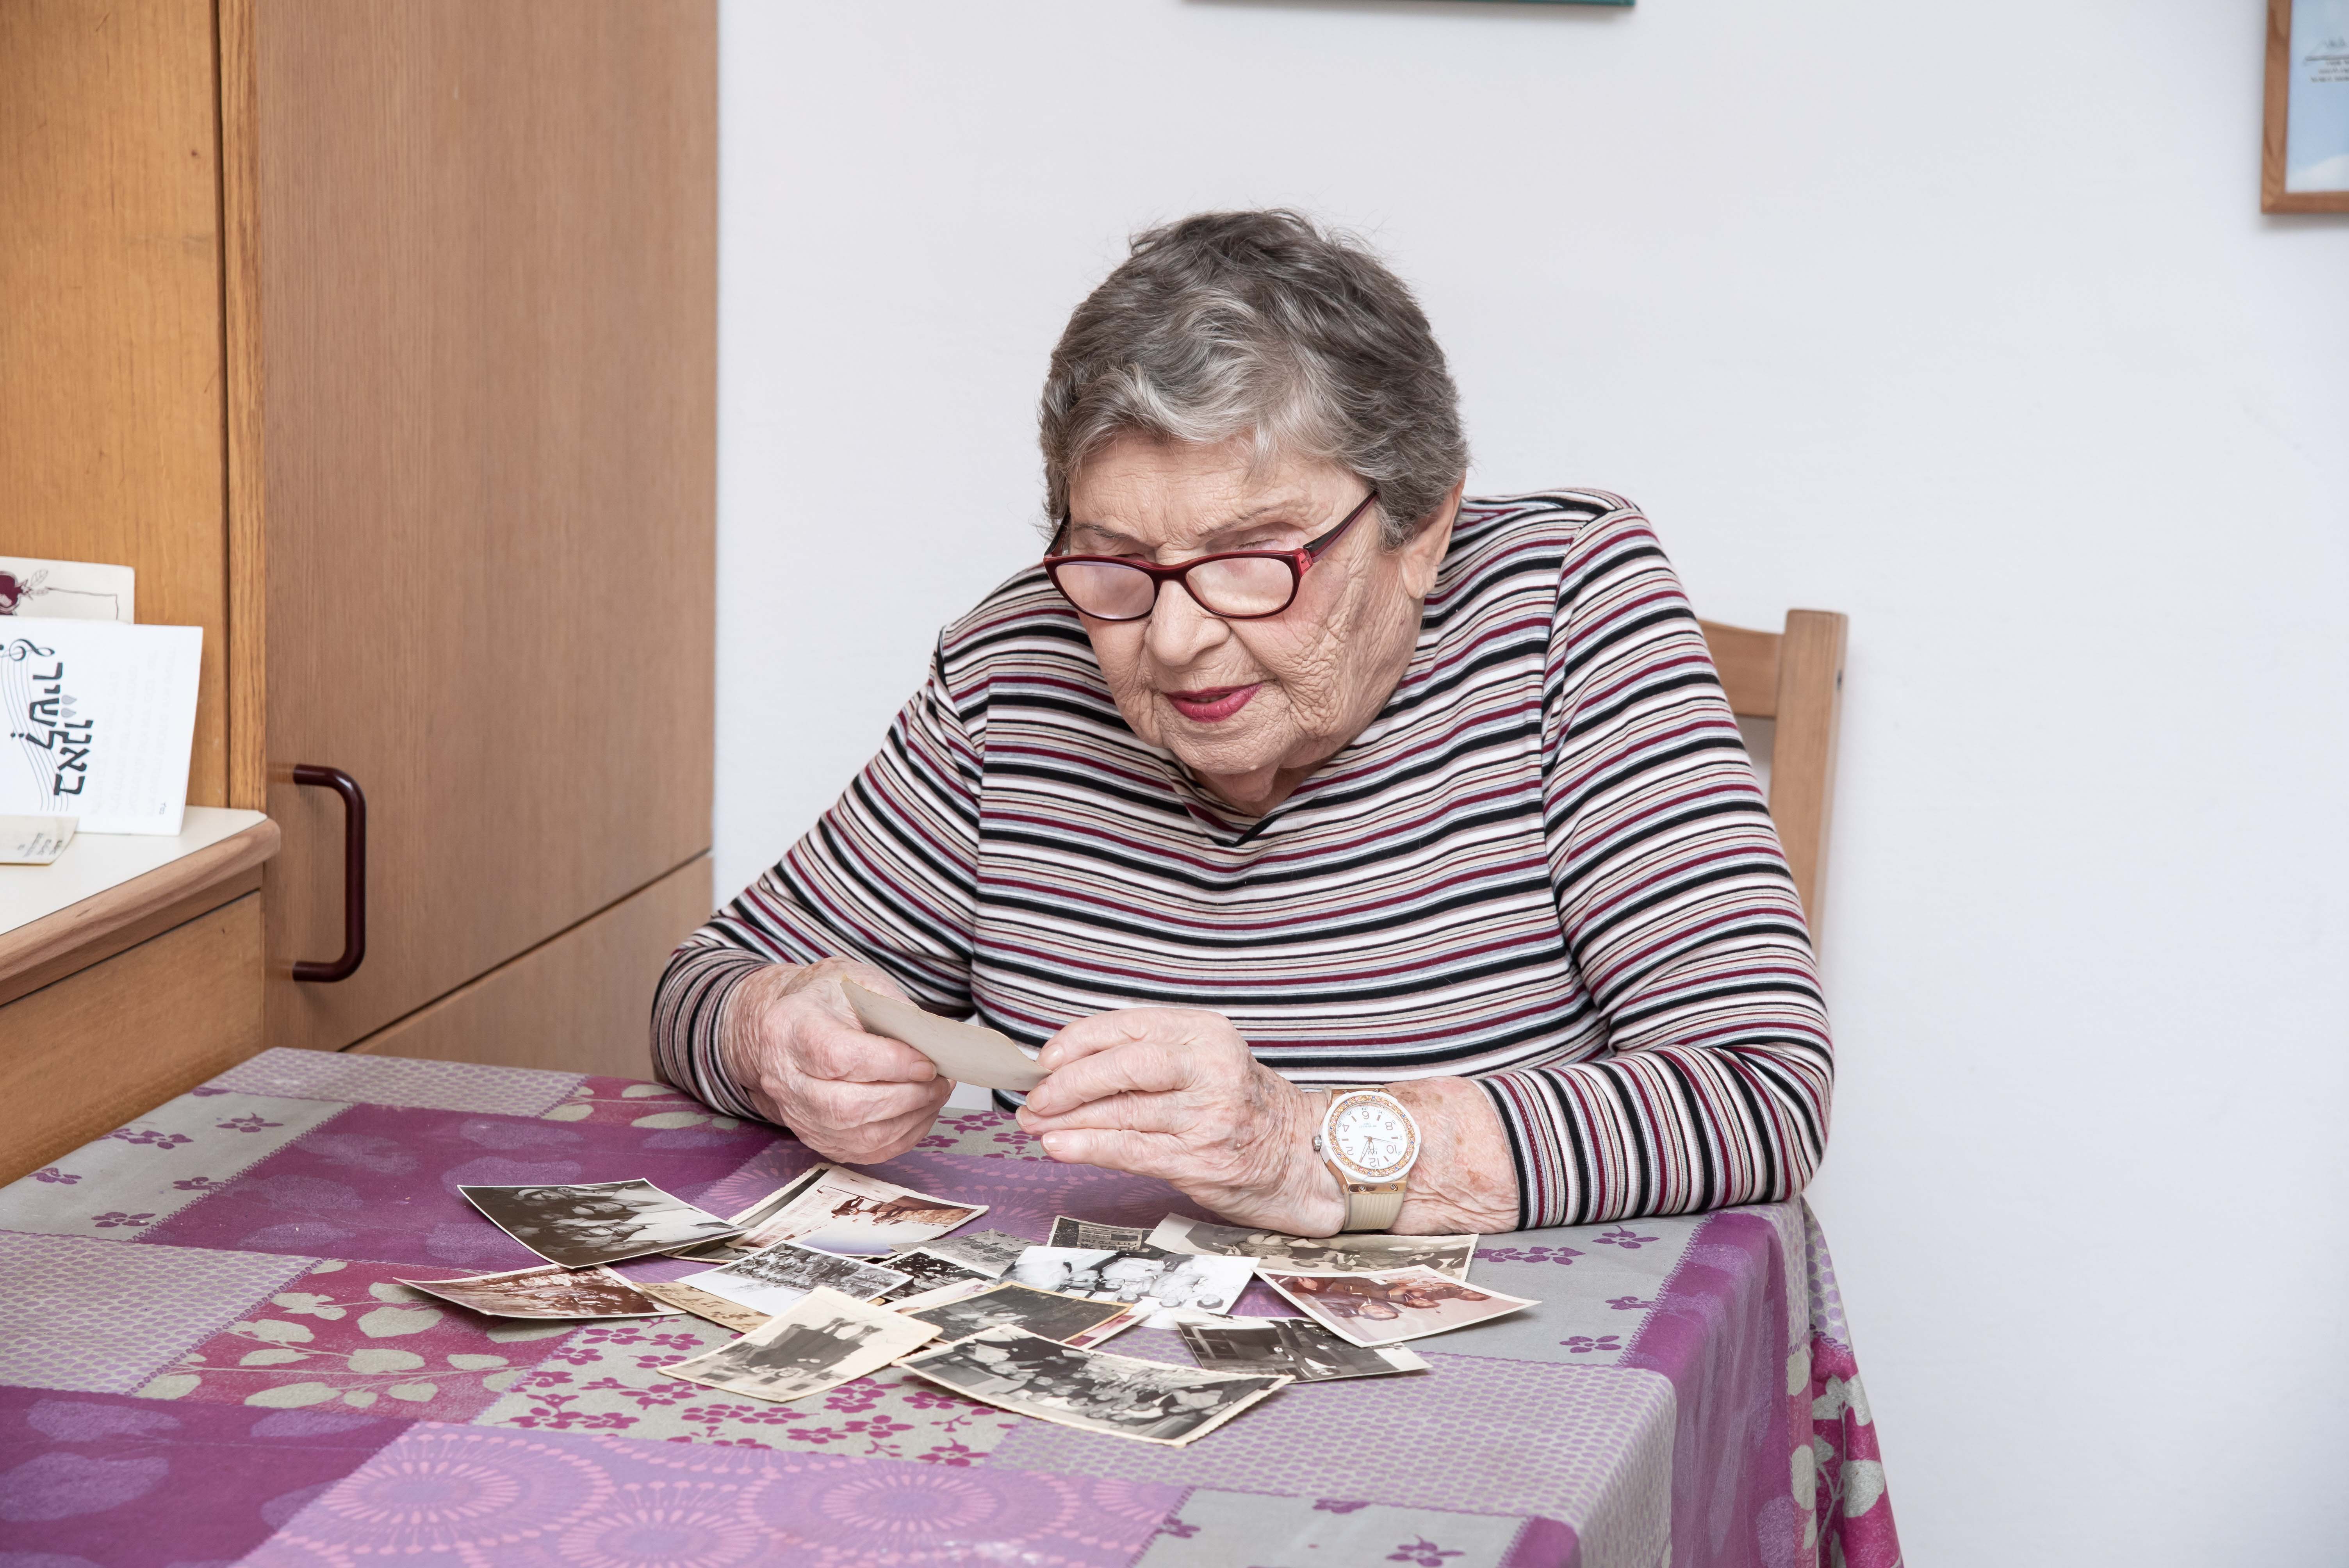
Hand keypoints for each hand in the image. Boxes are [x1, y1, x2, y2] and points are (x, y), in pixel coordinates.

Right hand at [717, 957, 951, 1164]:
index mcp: (790, 1027)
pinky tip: (921, 1112)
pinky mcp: (818, 1140)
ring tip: (935, 1093)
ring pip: (859, 1136)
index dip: (891, 1064)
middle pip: (847, 1106)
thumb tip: (934, 1047)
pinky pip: (866, 1151)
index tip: (927, 1063)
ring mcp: (798, 1115)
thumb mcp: (861, 983)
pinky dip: (903, 1135)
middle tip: (939, 1081)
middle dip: (906, 1096)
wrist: (797, 1026)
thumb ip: (895, 1011)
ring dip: (910, 1118)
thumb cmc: (831, 1001)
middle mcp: (785, 1078)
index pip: (839, 1057)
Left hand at [1014, 1008, 1344, 1234]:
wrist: (1303, 1157)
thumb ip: (1150, 1059)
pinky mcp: (1202, 1160)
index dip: (1080, 1040)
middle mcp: (1211, 1068)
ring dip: (1069, 1118)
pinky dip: (1089, 1146)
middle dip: (1070, 1081)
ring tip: (1034, 1124)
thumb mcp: (1205, 1062)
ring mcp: (1209, 1115)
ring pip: (1124, 1110)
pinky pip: (1133, 1149)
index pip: (1130, 1025)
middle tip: (1034, 1097)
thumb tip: (1069, 1069)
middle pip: (1126, 1063)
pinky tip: (1060, 1146)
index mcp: (1206, 1033)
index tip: (1046, 1058)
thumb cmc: (1243, 1109)